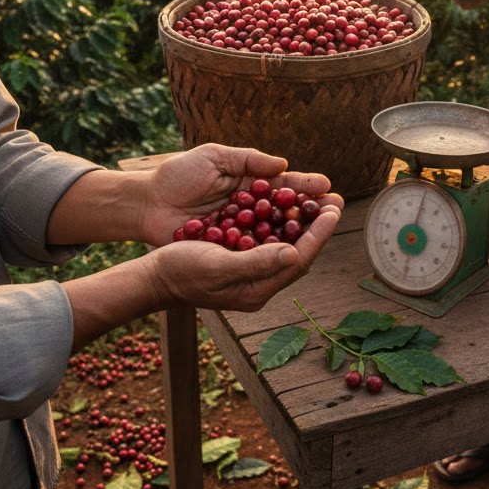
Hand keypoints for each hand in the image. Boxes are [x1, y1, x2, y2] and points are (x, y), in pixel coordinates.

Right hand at [63, 200, 340, 348]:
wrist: (154, 277)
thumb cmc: (181, 270)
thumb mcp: (217, 265)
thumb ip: (256, 262)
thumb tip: (293, 252)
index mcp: (257, 288)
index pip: (298, 259)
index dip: (318, 233)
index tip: (334, 210)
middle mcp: (259, 283)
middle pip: (298, 252)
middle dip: (317, 226)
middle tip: (335, 200)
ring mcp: (250, 273)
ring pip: (286, 245)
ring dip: (302, 222)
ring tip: (319, 200)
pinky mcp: (240, 261)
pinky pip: (270, 241)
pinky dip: (281, 222)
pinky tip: (287, 205)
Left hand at [140, 143, 343, 246]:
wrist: (146, 203)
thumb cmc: (178, 175)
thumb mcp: (214, 157)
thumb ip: (248, 160)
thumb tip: (284, 165)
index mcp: (249, 184)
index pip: (284, 186)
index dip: (306, 187)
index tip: (327, 187)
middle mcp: (251, 210)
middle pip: (287, 213)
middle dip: (311, 213)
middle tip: (335, 211)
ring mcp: (241, 233)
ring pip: (277, 235)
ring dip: (299, 234)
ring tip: (321, 231)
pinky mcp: (229, 252)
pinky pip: (255, 253)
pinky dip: (273, 252)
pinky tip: (292, 252)